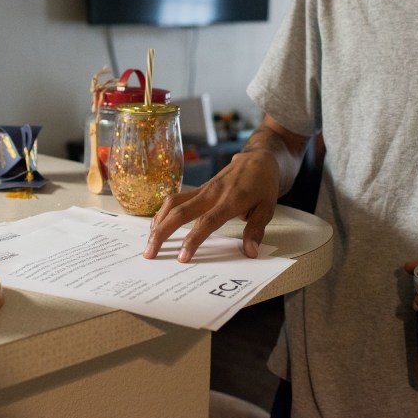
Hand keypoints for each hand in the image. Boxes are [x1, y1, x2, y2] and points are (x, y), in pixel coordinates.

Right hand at [144, 148, 280, 262]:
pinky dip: (163, 212)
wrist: (258, 159)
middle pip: (180, 212)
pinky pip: (176, 199)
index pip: (207, 222)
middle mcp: (212, 194)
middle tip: (150, 253)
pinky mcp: (199, 188)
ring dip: (158, 221)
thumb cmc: (263, 185)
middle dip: (162, 233)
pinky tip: (157, 225)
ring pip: (173, 203)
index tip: (182, 257)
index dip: (193, 240)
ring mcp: (203, 189)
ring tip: (149, 241)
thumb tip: (250, 252)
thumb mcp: (267, 208)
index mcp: (230, 201)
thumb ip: (256, 230)